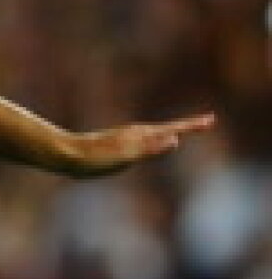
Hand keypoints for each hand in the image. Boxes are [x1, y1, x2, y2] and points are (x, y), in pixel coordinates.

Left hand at [62, 112, 215, 176]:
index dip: (192, 126)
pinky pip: (142, 143)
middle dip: (187, 127)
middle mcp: (135, 134)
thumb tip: (175, 139)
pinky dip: (155, 141)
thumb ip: (151, 149)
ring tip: (184, 132)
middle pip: (168, 129)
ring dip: (173, 132)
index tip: (211, 120)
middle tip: (207, 122)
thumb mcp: (126, 156)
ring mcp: (126, 140)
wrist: (67, 155)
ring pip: (155, 135)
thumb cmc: (96, 158)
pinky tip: (152, 143)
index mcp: (140, 135)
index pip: (173, 129)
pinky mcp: (116, 147)